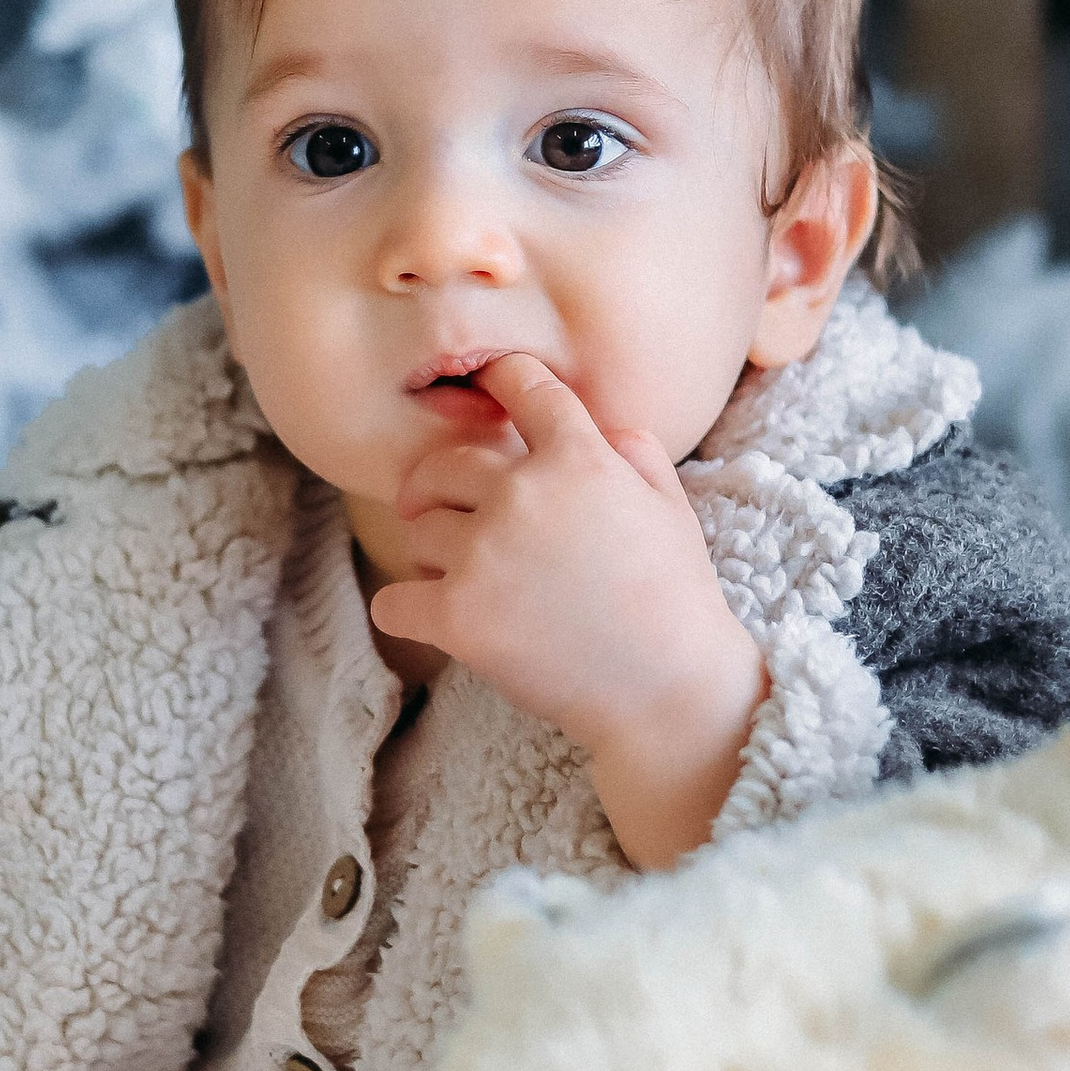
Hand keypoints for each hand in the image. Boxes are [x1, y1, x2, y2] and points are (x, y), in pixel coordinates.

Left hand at [368, 354, 766, 871]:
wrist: (669, 689)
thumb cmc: (676, 598)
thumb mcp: (670, 505)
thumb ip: (633, 450)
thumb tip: (602, 428)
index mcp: (577, 458)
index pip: (522, 385)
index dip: (502, 381)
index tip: (489, 391)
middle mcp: (522, 494)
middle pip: (444, 462)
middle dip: (440, 484)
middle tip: (441, 507)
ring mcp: (483, 554)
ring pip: (420, 531)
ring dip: (438, 553)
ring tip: (474, 582)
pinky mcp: (457, 616)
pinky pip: (394, 600)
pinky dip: (408, 610)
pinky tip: (432, 617)